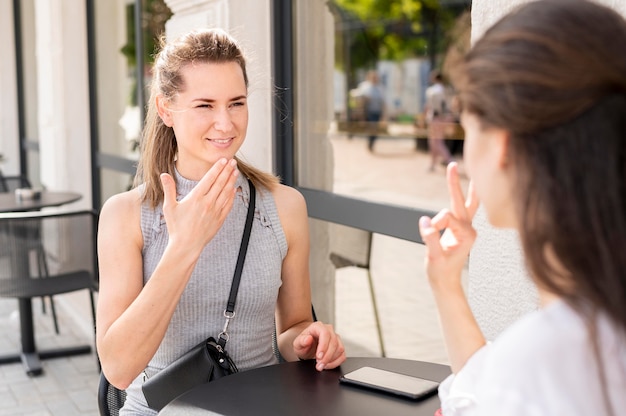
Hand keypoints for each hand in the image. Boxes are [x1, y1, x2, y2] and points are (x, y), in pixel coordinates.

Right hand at [160, 159, 238, 253]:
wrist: (186, 246)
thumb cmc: (176, 227)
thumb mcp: (169, 207)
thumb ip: (169, 189)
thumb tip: (163, 174)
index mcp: (195, 198)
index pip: (209, 179)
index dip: (217, 168)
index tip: (223, 160)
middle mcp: (207, 203)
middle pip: (220, 183)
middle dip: (227, 171)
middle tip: (233, 162)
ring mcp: (215, 211)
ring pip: (226, 192)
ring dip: (232, 181)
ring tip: (235, 171)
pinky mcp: (220, 219)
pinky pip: (228, 205)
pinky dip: (232, 196)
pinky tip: (234, 189)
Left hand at [293, 321, 345, 370]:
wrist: (307, 346)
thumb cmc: (303, 343)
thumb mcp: (297, 343)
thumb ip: (301, 341)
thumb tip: (308, 339)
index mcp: (318, 326)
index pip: (325, 333)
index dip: (323, 346)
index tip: (318, 357)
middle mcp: (328, 330)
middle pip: (333, 342)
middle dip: (327, 357)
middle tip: (319, 365)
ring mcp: (335, 338)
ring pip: (340, 349)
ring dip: (331, 360)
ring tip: (322, 365)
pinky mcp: (339, 346)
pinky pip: (342, 355)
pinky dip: (336, 362)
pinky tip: (328, 365)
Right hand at [418, 162, 478, 289]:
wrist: (446, 281)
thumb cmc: (440, 271)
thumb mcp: (434, 257)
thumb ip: (430, 238)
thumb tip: (425, 220)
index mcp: (467, 235)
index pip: (446, 217)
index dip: (434, 224)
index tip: (428, 234)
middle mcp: (470, 229)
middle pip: (463, 201)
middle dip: (454, 183)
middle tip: (452, 164)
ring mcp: (466, 227)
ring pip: (467, 202)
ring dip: (460, 187)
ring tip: (455, 166)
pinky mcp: (460, 227)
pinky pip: (465, 207)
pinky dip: (465, 194)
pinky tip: (473, 182)